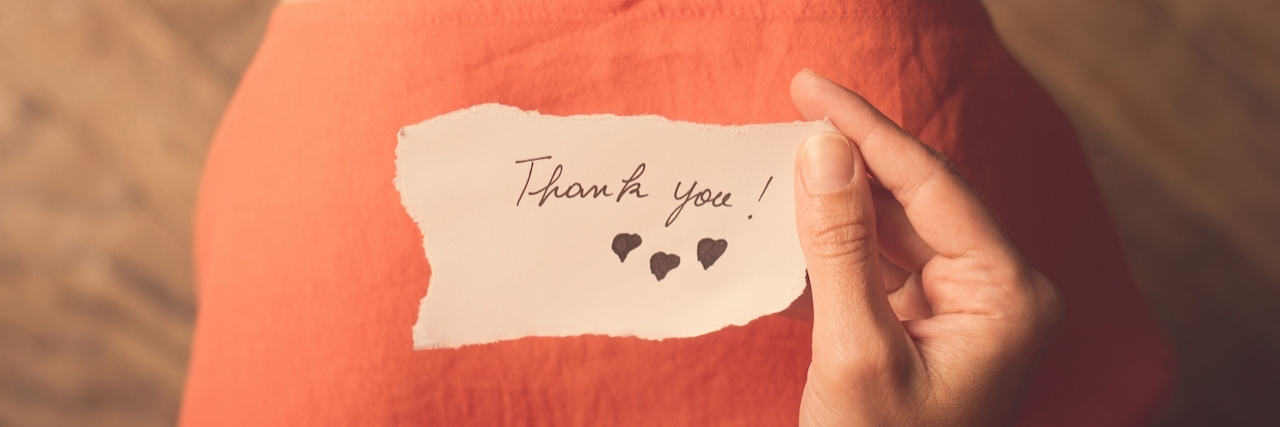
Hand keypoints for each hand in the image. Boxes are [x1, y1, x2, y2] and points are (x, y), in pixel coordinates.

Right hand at [788, 70, 1064, 425]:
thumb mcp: (855, 351)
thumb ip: (839, 246)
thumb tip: (821, 151)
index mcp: (1007, 295)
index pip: (931, 184)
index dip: (867, 129)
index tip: (811, 89)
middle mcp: (997, 292)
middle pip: (919, 197)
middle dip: (854, 156)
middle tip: (796, 107)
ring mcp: (964, 310)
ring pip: (898, 227)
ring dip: (842, 197)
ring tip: (789, 158)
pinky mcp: (927, 325)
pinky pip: (883, 263)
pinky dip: (840, 242)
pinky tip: (802, 216)